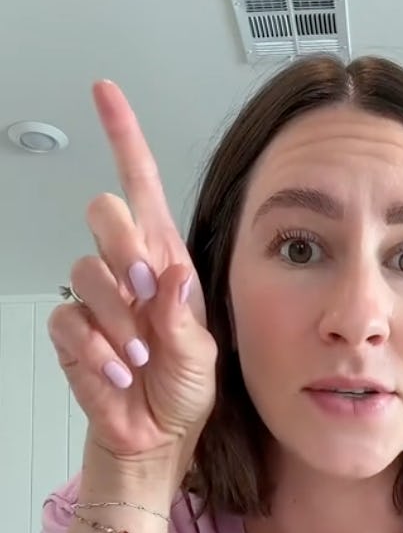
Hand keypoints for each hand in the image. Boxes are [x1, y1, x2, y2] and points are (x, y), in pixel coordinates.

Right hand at [48, 80, 216, 472]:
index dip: (124, 139)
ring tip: (141, 355)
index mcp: (167, 264)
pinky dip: (97, 349)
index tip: (106, 94)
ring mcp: (97, 300)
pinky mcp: (72, 332)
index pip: (142, 188)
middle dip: (125, 249)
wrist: (158, 438)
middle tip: (147, 293)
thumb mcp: (203, 354)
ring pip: (86, 270)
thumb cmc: (185, 393)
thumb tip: (169, 272)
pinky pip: (70, 319)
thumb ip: (185, 316)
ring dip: (118, 317)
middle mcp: (129, 272)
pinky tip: (118, 371)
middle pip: (105, 214)